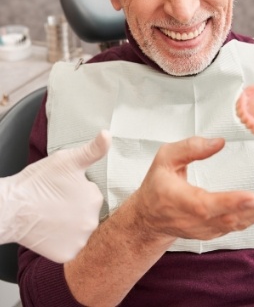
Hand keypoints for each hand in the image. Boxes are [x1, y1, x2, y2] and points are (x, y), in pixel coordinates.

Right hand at [0, 130, 110, 262]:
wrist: (9, 208)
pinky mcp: (67, 255)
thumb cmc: (37, 182)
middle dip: (76, 208)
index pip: (92, 194)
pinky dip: (63, 241)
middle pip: (88, 213)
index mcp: (95, 198)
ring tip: (53, 216)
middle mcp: (93, 222)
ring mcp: (80, 241)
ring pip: (81, 230)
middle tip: (56, 203)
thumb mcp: (67, 160)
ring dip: (72, 225)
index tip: (62, 189)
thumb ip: (93, 149)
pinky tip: (51, 231)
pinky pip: (71, 247)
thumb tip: (108, 134)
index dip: (77, 191)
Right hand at [131, 137, 253, 241]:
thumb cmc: (157, 187)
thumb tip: (219, 142)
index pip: (209, 205)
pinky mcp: (217, 230)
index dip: (232, 202)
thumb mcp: (164, 159)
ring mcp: (209, 229)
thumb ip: (189, 148)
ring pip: (240, 223)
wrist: (150, 219)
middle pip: (233, 217)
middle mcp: (198, 220)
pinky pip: (240, 224)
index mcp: (183, 202)